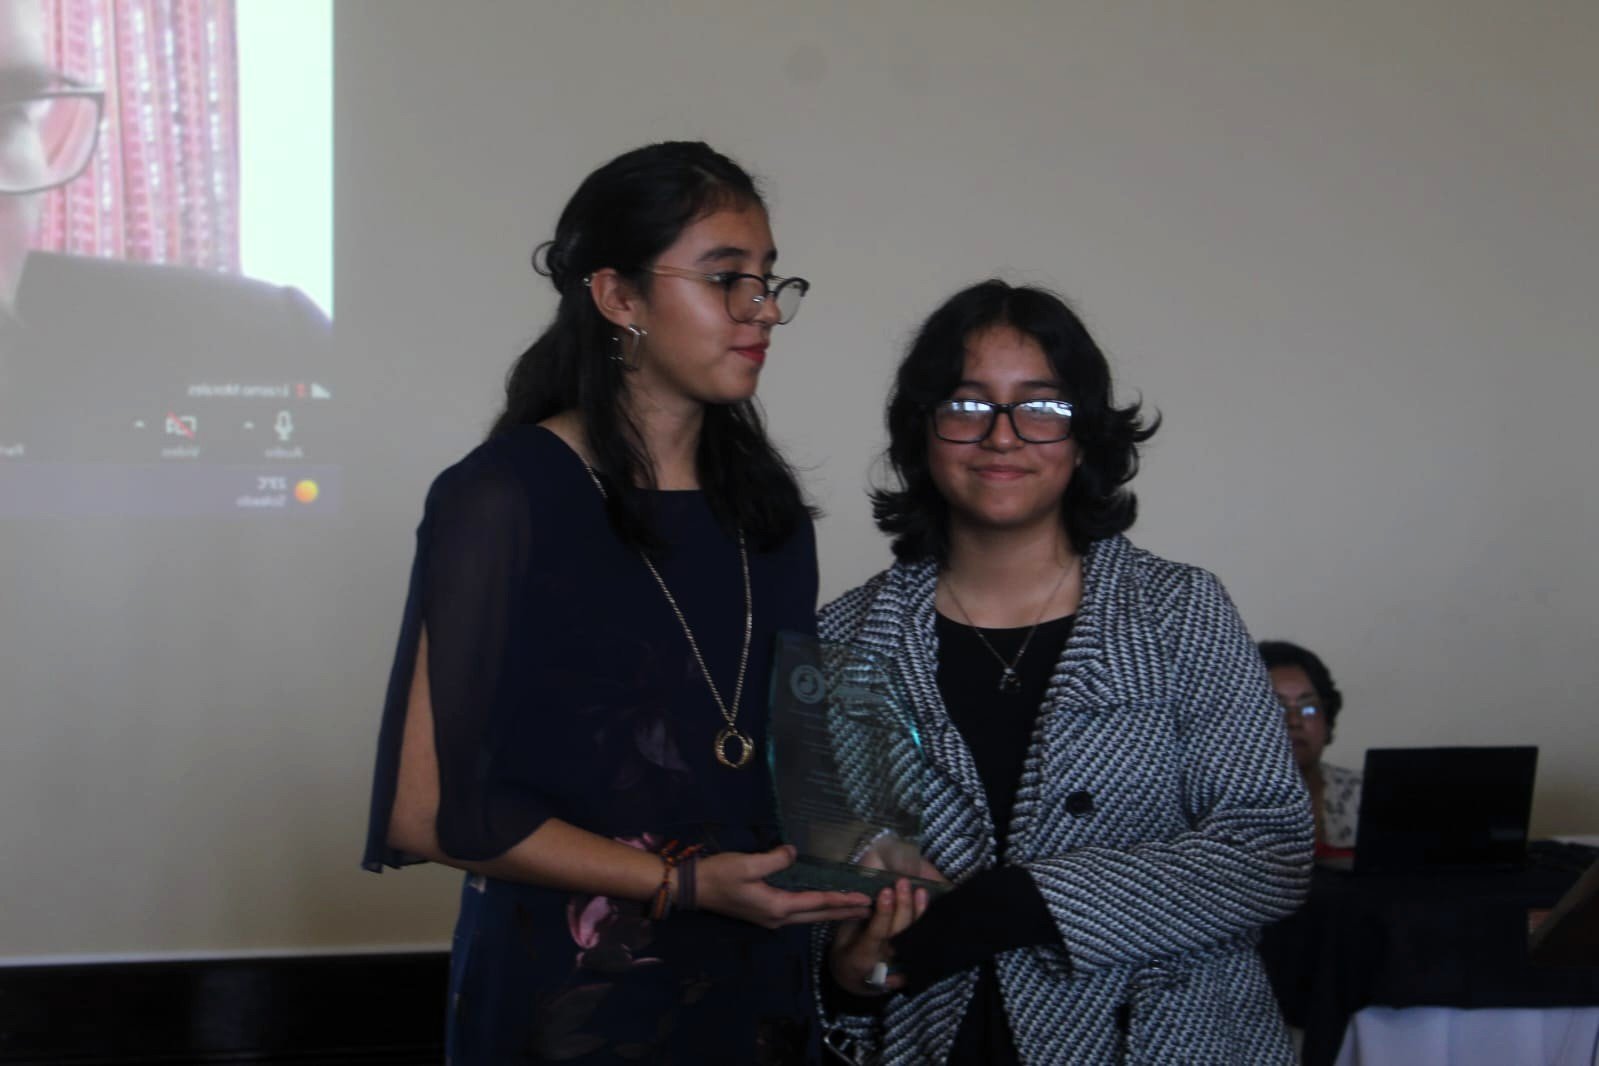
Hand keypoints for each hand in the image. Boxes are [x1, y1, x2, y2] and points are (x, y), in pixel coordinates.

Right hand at [696, 845, 871, 929]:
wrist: (693, 888)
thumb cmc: (719, 875)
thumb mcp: (747, 863)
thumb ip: (774, 859)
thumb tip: (793, 853)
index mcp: (777, 906)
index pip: (817, 903)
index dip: (842, 901)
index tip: (865, 901)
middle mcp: (778, 917)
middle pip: (818, 915)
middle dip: (844, 912)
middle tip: (870, 909)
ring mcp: (771, 918)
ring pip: (809, 917)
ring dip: (832, 913)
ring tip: (853, 909)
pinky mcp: (765, 913)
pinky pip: (799, 914)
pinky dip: (816, 910)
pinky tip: (822, 907)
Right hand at [828, 876, 930, 996]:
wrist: (856, 981)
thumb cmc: (846, 952)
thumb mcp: (841, 938)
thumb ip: (853, 920)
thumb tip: (867, 894)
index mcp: (862, 956)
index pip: (877, 933)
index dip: (883, 913)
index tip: (887, 890)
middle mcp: (884, 962)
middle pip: (899, 934)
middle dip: (903, 906)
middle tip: (903, 883)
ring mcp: (901, 964)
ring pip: (914, 940)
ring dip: (920, 914)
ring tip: (921, 891)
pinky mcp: (912, 963)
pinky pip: (923, 945)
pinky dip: (928, 926)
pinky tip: (933, 907)